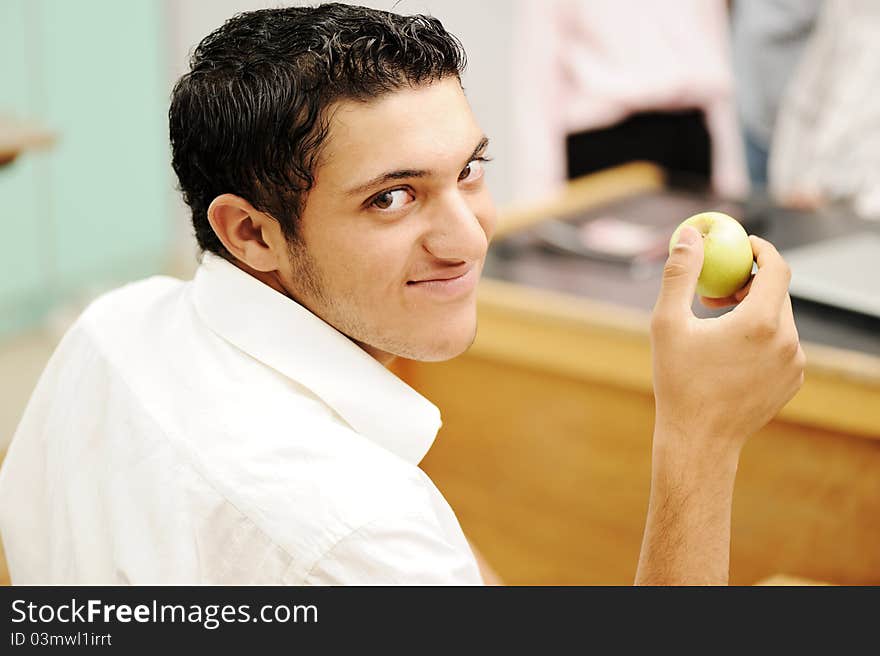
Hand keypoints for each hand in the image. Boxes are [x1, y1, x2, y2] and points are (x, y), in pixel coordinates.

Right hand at [650, 226, 805, 459]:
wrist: (699, 440)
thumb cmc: (678, 382)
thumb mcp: (667, 323)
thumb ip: (681, 274)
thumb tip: (689, 235)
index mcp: (760, 322)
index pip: (777, 267)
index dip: (761, 250)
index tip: (742, 245)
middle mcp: (787, 340)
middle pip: (777, 292)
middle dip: (750, 282)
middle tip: (717, 290)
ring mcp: (794, 363)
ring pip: (779, 319)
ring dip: (753, 311)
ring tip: (717, 325)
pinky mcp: (793, 380)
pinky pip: (782, 344)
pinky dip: (761, 337)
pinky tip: (729, 352)